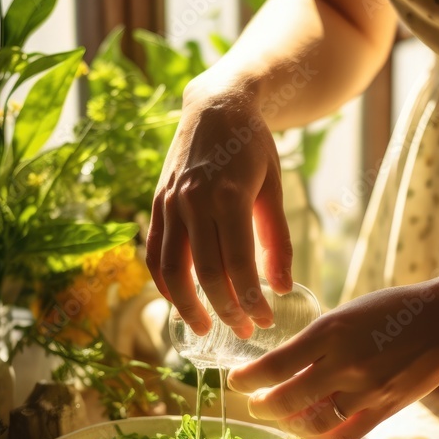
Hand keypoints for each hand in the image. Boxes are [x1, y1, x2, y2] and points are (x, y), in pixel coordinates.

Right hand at [146, 74, 292, 337]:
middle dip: (226, 310)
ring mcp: (169, 203)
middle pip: (205, 274)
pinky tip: (178, 301)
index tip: (265, 321)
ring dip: (187, 306)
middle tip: (244, 332)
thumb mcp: (274, 189)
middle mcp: (193, 201)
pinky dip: (163, 282)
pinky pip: (155, 253)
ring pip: (171, 269)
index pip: (239, 265)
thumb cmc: (253, 148)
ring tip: (205, 328)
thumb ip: (278, 240)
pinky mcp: (156, 204)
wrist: (216, 106)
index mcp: (228, 197)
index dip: (251, 300)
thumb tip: (283, 288)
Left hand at [227, 280, 438, 438]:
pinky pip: (342, 435)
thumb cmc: (395, 309)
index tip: (236, 380)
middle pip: (286, 399)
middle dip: (261, 405)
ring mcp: (365, 391)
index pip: (275, 365)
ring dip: (288, 423)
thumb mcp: (348, 313)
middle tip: (253, 403)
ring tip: (280, 417)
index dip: (248, 378)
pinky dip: (319, 437)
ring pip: (311, 422)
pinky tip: (309, 431)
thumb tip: (285, 364)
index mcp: (331, 331)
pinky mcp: (383, 409)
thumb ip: (319, 340)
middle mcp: (345, 363)